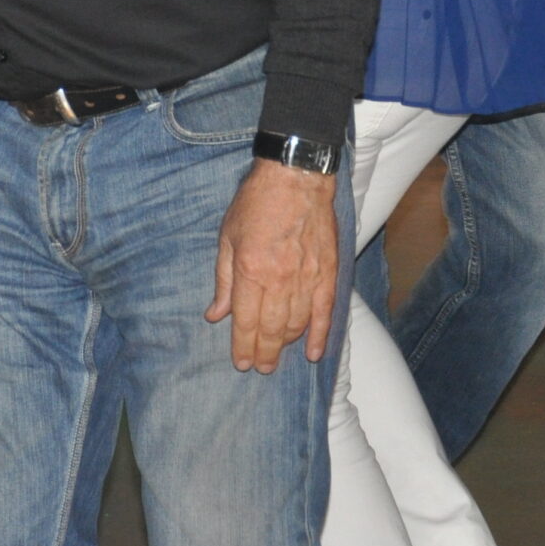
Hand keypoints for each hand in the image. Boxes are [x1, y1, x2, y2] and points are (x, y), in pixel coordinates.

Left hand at [206, 158, 339, 372]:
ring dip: (286, 345)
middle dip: (264, 353)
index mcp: (251, 271)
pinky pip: (325, 312)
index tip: (240, 363)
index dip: (242, 347)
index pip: (245, 322)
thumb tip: (216, 314)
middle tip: (260, 368)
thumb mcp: (228, 237)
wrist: (295, 178)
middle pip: (271, 329)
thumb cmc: (256, 203)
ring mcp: (307, 277)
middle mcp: (279, 279)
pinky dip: (320, 335)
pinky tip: (315, 353)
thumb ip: (223, 280)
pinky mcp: (328, 272)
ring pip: (297, 324)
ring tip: (277, 357)